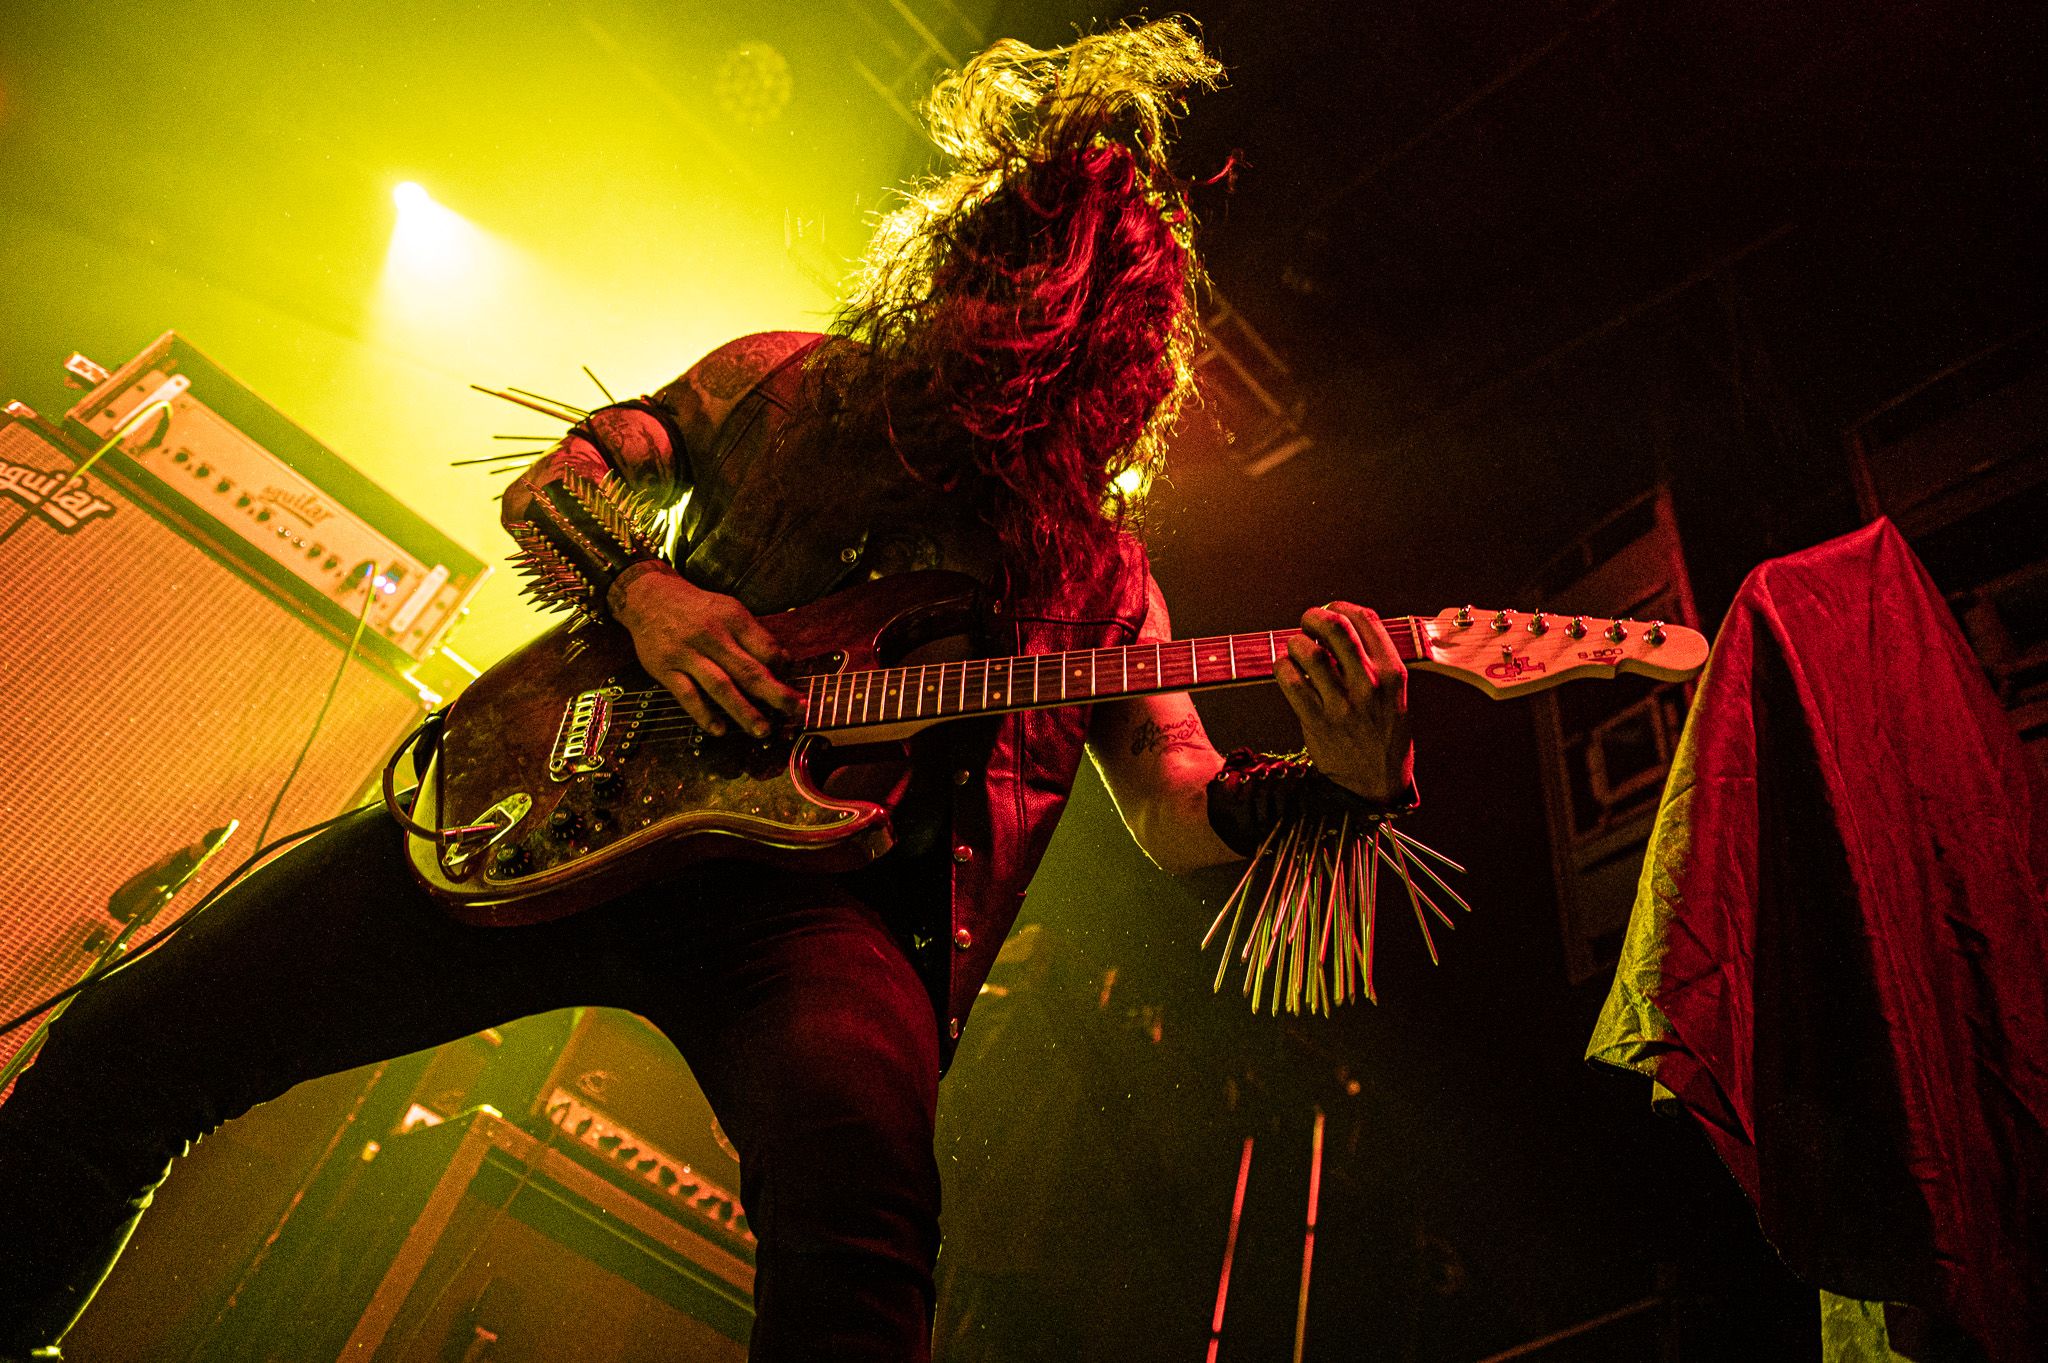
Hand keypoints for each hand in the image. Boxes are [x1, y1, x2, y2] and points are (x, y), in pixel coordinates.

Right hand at [612, 567, 801, 737]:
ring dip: (744, 711)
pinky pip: (687, 696)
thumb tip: (784, 662)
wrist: (649, 597)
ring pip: (720, 686)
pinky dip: (704, 714)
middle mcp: (711, 636)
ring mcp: (687, 654)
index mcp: (732, 618)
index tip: (796, 687)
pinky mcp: (666, 669)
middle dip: (775, 694)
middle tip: (795, 712)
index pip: (766, 648)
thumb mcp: (729, 610)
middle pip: (748, 670)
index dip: (783, 669)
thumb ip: (755, 636)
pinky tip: (719, 730)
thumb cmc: (697, 609)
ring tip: (762, 730)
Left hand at [1277, 602, 1413, 803]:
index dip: (1341, 606)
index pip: (1366, 621)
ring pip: (1308, 652)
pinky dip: (1282, 667)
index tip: (1330, 608)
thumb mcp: (1396, 695)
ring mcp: (1342, 704)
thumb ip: (1375, 661)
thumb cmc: (1384, 733)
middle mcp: (1370, 685)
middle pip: (1335, 628)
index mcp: (1393, 673)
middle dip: (1313, 617)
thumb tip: (1342, 623)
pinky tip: (1285, 669)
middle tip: (1306, 622)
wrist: (1377, 784)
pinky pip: (1290, 681)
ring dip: (1295, 643)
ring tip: (1295, 648)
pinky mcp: (1317, 722)